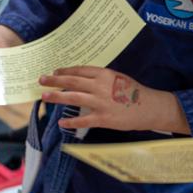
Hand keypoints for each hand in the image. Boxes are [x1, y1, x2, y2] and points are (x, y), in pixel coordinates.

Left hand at [38, 67, 189, 133]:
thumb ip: (100, 78)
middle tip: (41, 80)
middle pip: (72, 81)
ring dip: (57, 97)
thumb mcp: (117, 78)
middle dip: (54, 80)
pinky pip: (83, 119)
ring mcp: (101, 102)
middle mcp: (100, 86)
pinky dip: (71, 121)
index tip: (55, 71)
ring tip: (44, 97)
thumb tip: (80, 78)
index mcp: (104, 74)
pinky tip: (61, 122)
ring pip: (74, 98)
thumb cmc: (133, 92)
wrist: (150, 107)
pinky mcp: (104, 118)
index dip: (65, 70)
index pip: (79, 70)